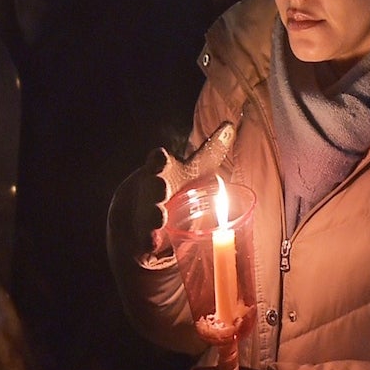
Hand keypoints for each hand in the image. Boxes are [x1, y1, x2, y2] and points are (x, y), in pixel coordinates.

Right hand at [106, 125, 237, 267]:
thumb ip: (210, 150)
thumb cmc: (175, 189)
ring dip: (152, 216)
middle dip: (155, 188)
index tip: (159, 159)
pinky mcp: (139, 238)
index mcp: (162, 171)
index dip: (158, 160)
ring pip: (148, 214)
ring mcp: (143, 215)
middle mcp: (150, 192)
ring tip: (160, 218)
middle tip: (162, 188)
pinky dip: (147, 242)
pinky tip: (152, 244)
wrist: (144, 219)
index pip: (158, 161)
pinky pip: (143, 241)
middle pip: (152, 188)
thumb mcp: (193, 170)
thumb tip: (229, 126)